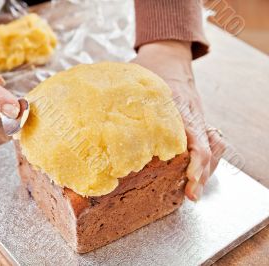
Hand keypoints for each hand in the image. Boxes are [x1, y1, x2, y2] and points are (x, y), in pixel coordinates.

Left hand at [132, 41, 225, 200]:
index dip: (196, 163)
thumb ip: (118, 101)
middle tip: (190, 195)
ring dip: (205, 171)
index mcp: (180, 106)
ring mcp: (199, 118)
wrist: (170, 55)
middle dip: (202, 175)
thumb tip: (89, 120)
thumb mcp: (136, 82)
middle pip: (211, 149)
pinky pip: (209, 143)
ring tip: (192, 190)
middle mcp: (194, 115)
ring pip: (214, 148)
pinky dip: (203, 160)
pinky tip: (192, 174)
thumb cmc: (151, 68)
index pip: (198, 139)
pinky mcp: (197, 122)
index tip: (190, 179)